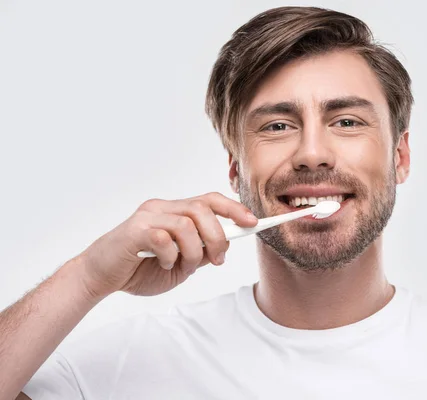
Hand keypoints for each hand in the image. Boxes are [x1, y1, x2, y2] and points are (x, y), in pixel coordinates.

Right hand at [73, 193, 257, 298]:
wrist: (99, 277)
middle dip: (218, 236)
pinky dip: (171, 255)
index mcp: (175, 212)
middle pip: (203, 208)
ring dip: (194, 251)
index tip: (254, 222)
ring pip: (188, 223)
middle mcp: (162, 207)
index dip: (234, 209)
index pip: (210, 201)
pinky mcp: (134, 229)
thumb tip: (224, 245)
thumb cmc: (139, 270)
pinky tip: (163, 263)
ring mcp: (148, 216)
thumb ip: (199, 253)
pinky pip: (165, 238)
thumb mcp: (179, 265)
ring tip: (184, 266)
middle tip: (217, 259)